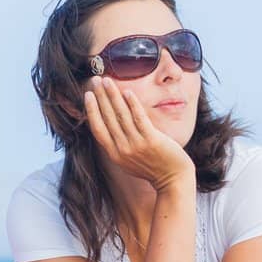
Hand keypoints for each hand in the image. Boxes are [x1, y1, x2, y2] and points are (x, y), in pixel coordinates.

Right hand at [83, 76, 193, 191]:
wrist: (173, 180)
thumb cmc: (153, 168)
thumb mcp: (129, 160)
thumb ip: (119, 144)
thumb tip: (111, 125)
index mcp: (114, 154)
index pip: (97, 128)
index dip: (91, 110)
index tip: (87, 95)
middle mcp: (122, 149)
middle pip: (107, 118)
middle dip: (100, 97)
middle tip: (95, 81)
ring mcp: (137, 145)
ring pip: (121, 116)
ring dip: (113, 96)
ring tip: (108, 81)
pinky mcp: (152, 140)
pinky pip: (139, 118)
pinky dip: (132, 104)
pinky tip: (127, 92)